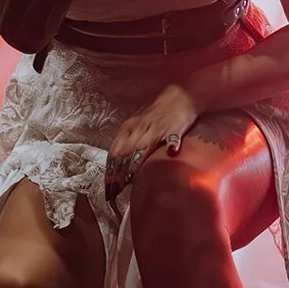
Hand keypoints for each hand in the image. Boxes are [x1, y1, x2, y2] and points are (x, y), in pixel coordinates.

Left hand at [104, 84, 200, 209]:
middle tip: (113, 193)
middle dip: (117, 174)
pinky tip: (171, 153)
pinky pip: (172, 137)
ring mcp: (157, 128)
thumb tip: (119, 164)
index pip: (114, 152)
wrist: (181, 94)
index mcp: (129, 127)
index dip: (109, 172)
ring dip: (133, 166)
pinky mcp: (175, 128)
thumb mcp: (138, 124)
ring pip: (142, 148)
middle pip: (124, 153)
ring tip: (127, 183)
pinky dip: (171, 145)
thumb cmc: (158, 112)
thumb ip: (130, 142)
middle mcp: (140, 128)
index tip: (107, 188)